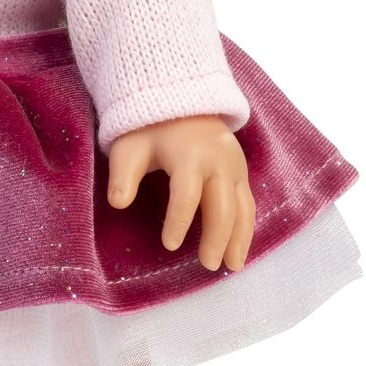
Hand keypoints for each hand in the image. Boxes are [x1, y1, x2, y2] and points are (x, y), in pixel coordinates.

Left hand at [106, 114, 255, 271]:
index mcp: (189, 154)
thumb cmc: (150, 129)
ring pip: (243, 207)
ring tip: (232, 266)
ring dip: (239, 239)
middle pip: (222, 205)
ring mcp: (235, 166)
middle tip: (207, 265)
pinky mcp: (241, 172)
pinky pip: (248, 203)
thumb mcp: (130, 147)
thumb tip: (117, 203)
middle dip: (216, 238)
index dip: (179, 220)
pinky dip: (246, 228)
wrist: (182, 100)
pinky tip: (239, 248)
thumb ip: (123, 175)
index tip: (169, 245)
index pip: (187, 193)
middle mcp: (219, 161)